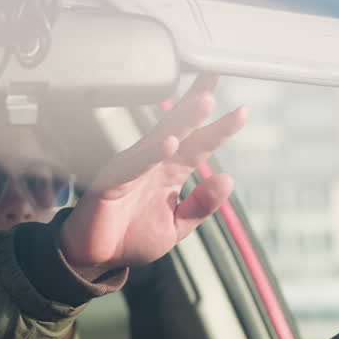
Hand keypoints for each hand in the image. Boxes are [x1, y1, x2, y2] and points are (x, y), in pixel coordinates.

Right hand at [59, 74, 248, 279]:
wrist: (96, 259)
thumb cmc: (130, 238)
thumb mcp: (176, 226)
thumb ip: (200, 206)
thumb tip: (227, 179)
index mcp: (170, 172)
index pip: (198, 145)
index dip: (219, 128)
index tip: (242, 111)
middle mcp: (152, 164)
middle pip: (179, 127)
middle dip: (197, 104)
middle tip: (215, 78)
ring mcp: (131, 170)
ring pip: (159, 139)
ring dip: (182, 121)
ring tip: (204, 103)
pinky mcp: (111, 183)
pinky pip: (133, 166)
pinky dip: (150, 154)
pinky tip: (168, 144)